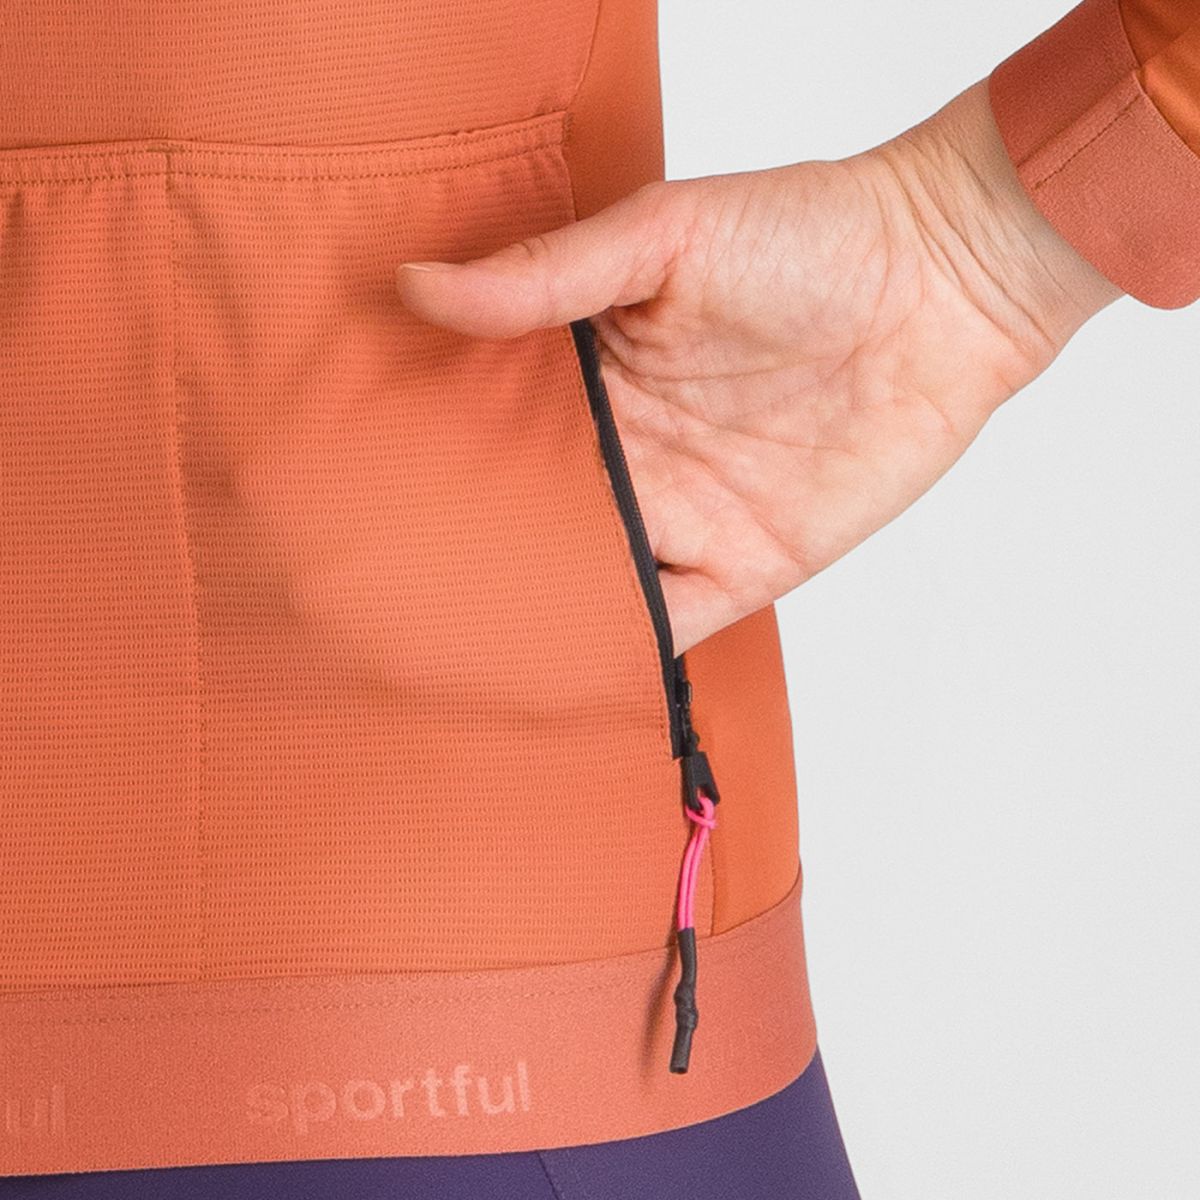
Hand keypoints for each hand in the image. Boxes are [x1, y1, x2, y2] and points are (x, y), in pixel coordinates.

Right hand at [394, 80, 1120, 655]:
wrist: (945, 283)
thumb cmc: (810, 235)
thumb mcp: (667, 236)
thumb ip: (548, 277)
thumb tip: (419, 286)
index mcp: (598, 377)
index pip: (497, 431)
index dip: (438, 462)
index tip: (365, 494)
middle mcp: (632, 454)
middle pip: (535, 518)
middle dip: (475, 552)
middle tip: (387, 593)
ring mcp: (686, 514)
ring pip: (593, 581)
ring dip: (540, 610)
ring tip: (455, 651)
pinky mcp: (747, 564)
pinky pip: (675, 621)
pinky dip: (629, 647)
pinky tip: (569, 671)